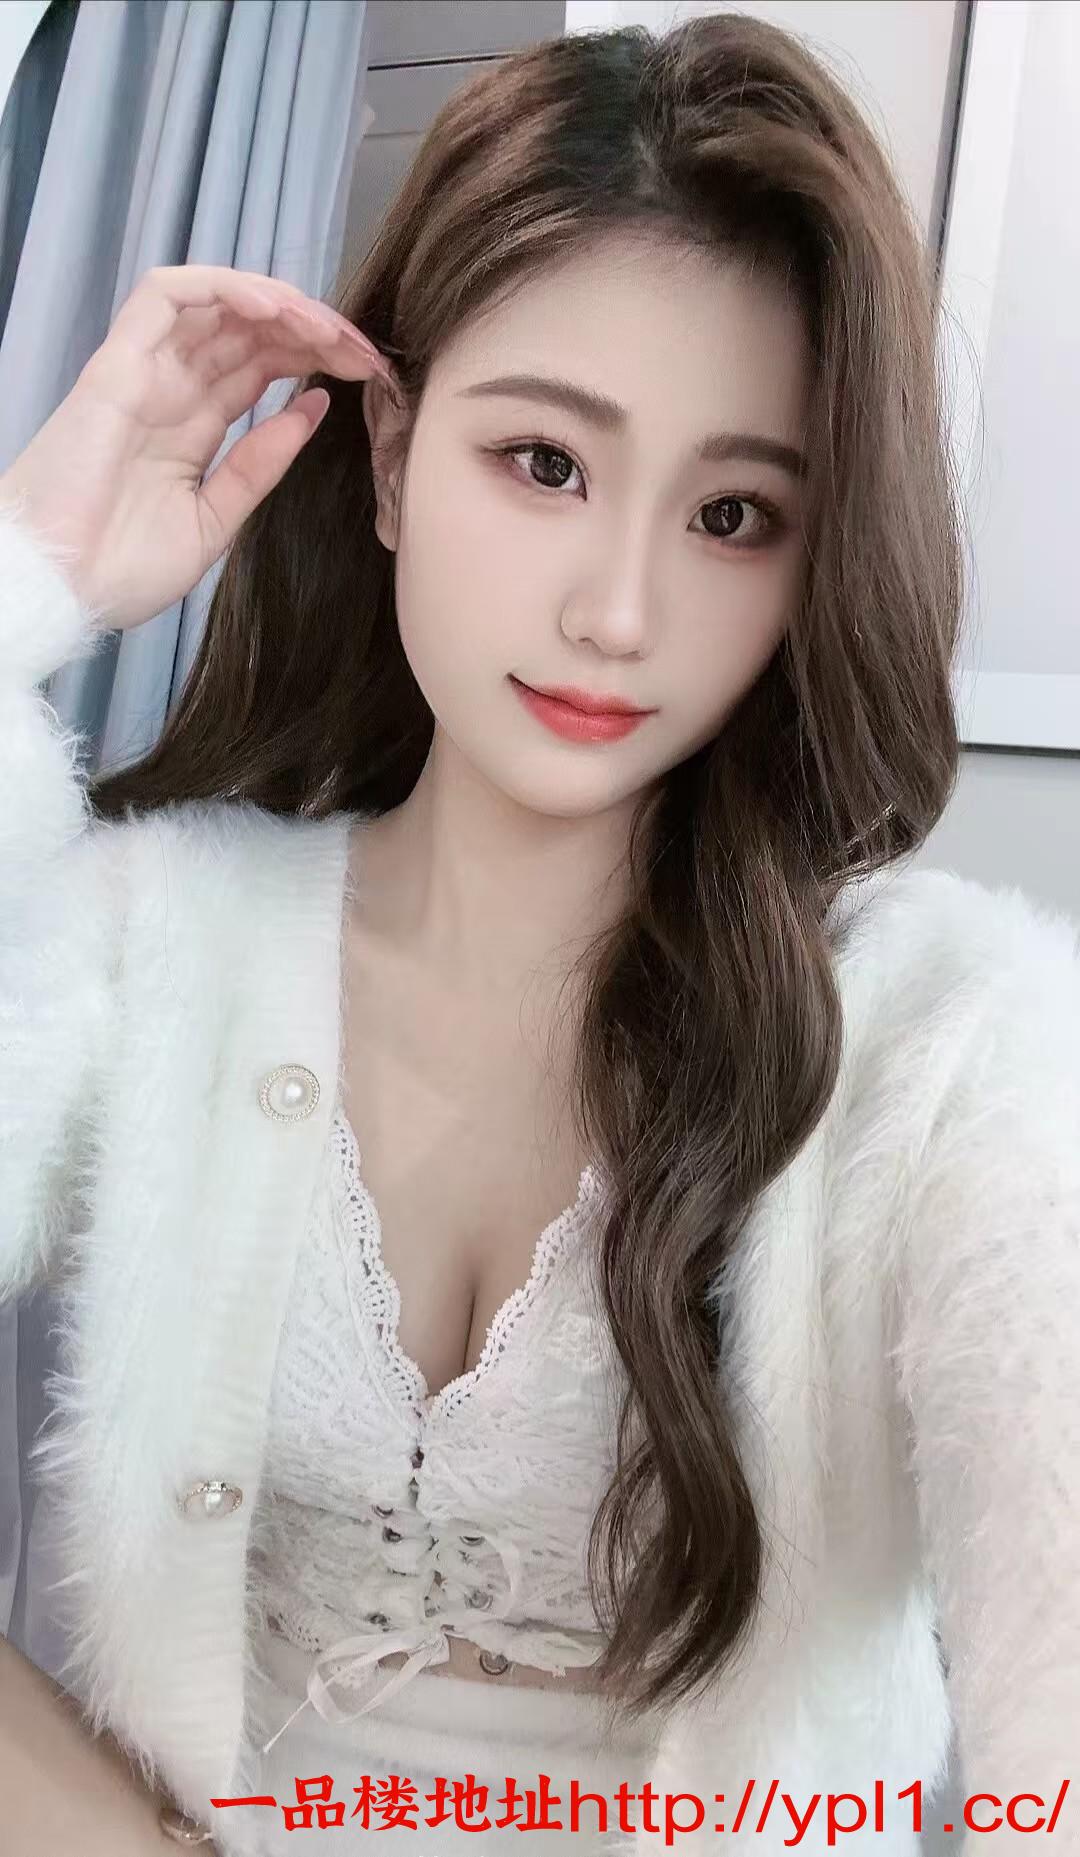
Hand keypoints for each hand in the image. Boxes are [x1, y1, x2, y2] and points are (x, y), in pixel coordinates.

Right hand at [0, 263, 393, 630]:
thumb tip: (313, 409)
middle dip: (312, 330)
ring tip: (326, 327)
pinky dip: (222, 288)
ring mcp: (144, 373)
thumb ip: (260, 464)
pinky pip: (167, 297)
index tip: (368, 373)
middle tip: (362, 348)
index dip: (315, 359)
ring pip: (218, 306)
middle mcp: (171, 391)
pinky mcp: (117, 363)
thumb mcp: (215, 520)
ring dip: (279, 304)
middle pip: (250, 333)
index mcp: (193, 429)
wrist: (61, 589)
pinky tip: (272, 309)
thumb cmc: (123, 569)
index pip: (262, 368)